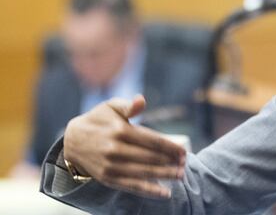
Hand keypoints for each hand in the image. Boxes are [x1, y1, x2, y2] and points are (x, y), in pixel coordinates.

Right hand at [63, 94, 185, 198]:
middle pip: (150, 158)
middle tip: (185, 164)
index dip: (170, 147)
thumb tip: (141, 101)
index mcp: (120, 130)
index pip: (152, 140)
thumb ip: (128, 105)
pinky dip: (149, 191)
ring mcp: (111, 166)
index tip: (183, 151)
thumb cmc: (98, 120)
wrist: (71, 140)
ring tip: (180, 176)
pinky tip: (164, 193)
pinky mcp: (107, 178)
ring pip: (143, 173)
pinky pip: (131, 186)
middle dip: (170, 161)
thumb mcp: (111, 107)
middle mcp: (115, 149)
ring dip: (164, 175)